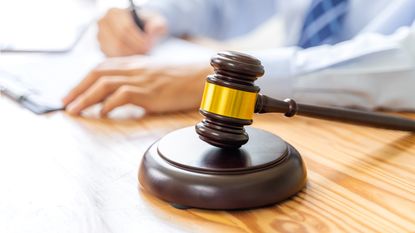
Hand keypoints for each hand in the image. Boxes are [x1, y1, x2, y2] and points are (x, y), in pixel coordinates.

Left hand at [63, 56, 211, 115]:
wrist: (198, 80)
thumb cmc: (179, 80)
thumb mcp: (153, 75)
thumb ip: (136, 81)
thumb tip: (119, 96)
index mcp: (134, 64)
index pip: (101, 68)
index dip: (83, 80)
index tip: (72, 93)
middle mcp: (133, 69)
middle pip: (97, 74)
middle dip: (78, 89)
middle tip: (65, 103)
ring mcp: (140, 79)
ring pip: (104, 84)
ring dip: (86, 97)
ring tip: (75, 110)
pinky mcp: (148, 92)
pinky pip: (121, 95)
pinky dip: (108, 104)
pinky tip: (101, 113)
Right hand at [97, 8, 167, 56]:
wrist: (141, 31)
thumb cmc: (148, 25)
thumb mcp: (157, 22)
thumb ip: (157, 25)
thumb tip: (152, 30)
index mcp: (114, 13)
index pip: (124, 28)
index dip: (138, 39)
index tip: (149, 45)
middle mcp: (103, 23)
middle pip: (118, 42)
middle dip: (135, 50)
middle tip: (147, 53)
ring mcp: (100, 37)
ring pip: (115, 52)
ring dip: (130, 56)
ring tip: (142, 55)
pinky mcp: (102, 50)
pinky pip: (113, 60)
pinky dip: (125, 61)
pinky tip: (135, 58)